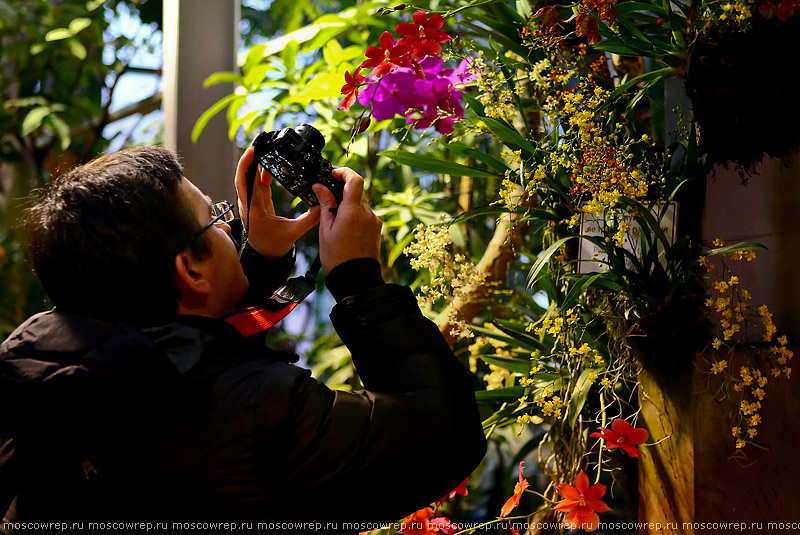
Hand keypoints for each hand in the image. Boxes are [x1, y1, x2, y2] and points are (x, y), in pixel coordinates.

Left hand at [235, 143, 319, 257]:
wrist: (266, 256)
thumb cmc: (275, 246)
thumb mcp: (294, 233)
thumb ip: (310, 219)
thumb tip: (324, 204)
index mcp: (253, 207)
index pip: (245, 180)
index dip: (247, 163)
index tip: (254, 148)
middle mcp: (249, 202)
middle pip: (244, 173)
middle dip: (251, 155)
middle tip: (261, 139)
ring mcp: (252, 200)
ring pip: (249, 176)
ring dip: (256, 161)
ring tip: (266, 146)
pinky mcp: (258, 200)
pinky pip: (257, 181)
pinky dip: (262, 170)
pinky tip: (272, 163)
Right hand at [312, 167, 381, 273]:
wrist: (355, 279)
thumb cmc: (337, 257)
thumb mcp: (326, 229)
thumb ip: (325, 204)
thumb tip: (320, 186)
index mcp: (353, 212)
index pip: (355, 180)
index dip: (344, 172)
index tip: (333, 173)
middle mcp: (367, 213)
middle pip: (358, 191)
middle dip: (343, 190)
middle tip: (328, 196)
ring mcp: (374, 221)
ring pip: (361, 203)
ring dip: (349, 203)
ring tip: (334, 217)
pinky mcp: (376, 229)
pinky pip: (365, 214)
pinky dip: (355, 214)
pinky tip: (344, 226)